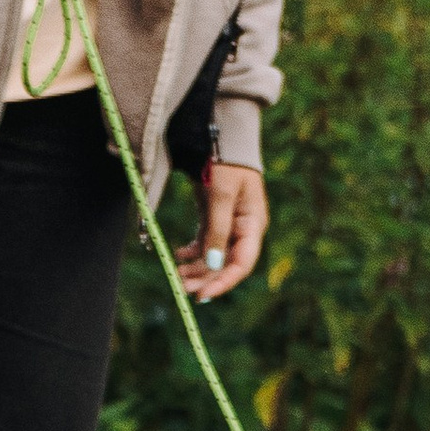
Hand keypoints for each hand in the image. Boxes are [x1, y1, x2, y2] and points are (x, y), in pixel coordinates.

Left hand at [178, 160, 267, 301]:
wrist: (221, 136)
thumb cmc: (226, 162)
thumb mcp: (221, 194)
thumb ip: (217, 229)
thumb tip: (212, 264)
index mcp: (252, 225)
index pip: (242, 263)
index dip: (224, 282)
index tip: (204, 294)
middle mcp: (243, 229)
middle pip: (226, 263)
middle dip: (205, 277)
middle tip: (182, 287)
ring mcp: (229, 224)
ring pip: (213, 256)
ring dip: (196, 267)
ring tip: (176, 273)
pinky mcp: (215, 217)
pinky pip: (205, 242)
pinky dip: (192, 252)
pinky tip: (178, 254)